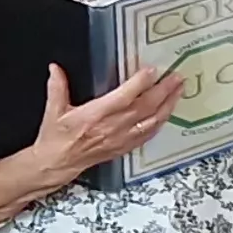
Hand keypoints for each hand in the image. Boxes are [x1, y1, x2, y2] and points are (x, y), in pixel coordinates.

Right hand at [16, 64, 175, 180]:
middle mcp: (111, 128)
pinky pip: (148, 134)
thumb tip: (55, 68)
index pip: (123, 98)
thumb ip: (57, 87)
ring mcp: (120, 139)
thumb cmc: (56, 138)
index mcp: (95, 116)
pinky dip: (160, 122)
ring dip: (167, 106)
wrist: (58, 164)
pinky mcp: (124, 147)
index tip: (151, 70)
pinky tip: (167, 113)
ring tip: (178, 91)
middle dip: (163, 92)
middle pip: (144, 108)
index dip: (139, 84)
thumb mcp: (53, 110)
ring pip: (151, 122)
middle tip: (176, 77)